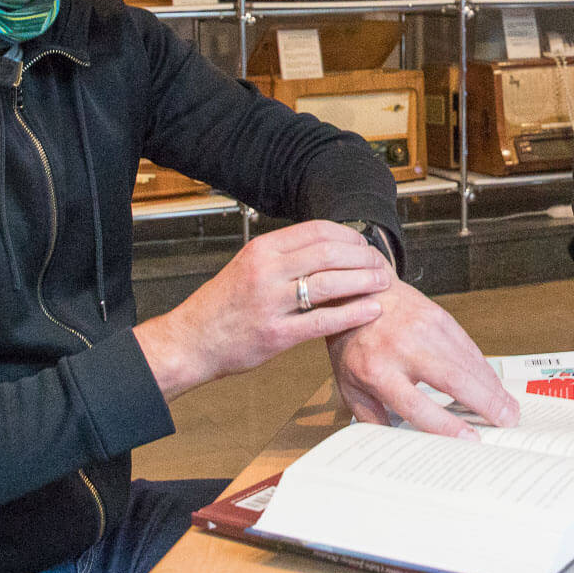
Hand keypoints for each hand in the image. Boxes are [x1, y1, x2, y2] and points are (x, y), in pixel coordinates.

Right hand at [134, 220, 392, 400]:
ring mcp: (271, 303)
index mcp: (261, 249)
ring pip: (331, 283)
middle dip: (363, 258)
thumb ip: (282, 257)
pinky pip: (324, 321)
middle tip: (381, 265)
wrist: (190, 342)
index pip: (317, 231)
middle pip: (330, 253)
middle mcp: (266, 271)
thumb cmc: (223, 306)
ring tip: (383, 283)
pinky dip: (353, 313)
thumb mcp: (247, 266)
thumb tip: (326, 248)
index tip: (364, 245)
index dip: (349, 236)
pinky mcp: (276, 335)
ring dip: (364, 282)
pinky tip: (371, 310)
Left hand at [326, 281, 518, 440]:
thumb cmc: (353, 344)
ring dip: (492, 387)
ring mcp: (424, 329)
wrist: (356, 292)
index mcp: (377, 370)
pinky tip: (493, 384)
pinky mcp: (440, 317)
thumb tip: (397, 446)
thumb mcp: (349, 385)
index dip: (446, 425)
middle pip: (453, 380)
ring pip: (467, 362)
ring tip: (509, 408)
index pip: (416, 404)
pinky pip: (468, 347)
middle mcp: (403, 347)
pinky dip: (484, 368)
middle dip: (485, 403)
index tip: (470, 439)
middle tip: (508, 423)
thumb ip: (371, 417)